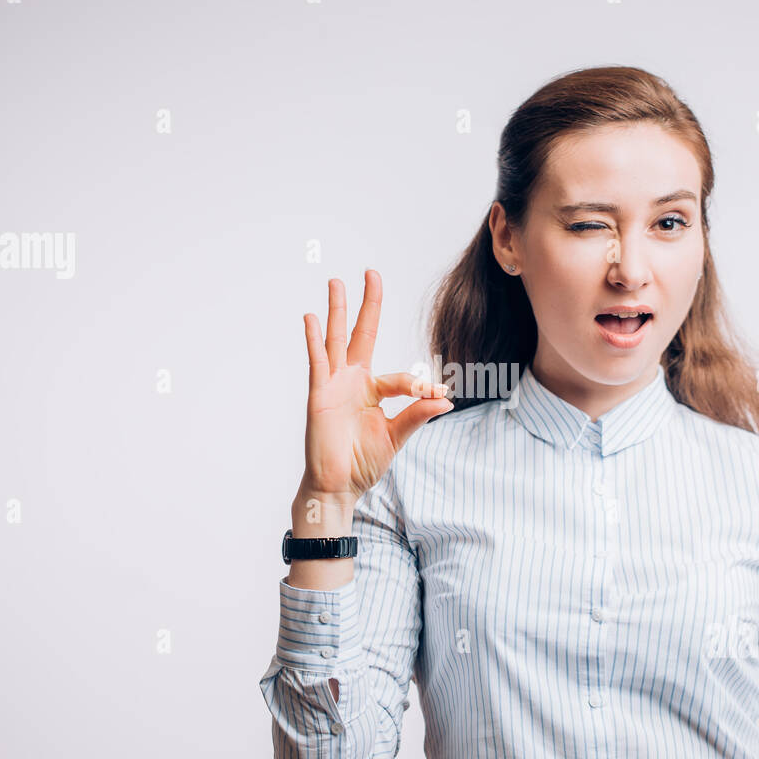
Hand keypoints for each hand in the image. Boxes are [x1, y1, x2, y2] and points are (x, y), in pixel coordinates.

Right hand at [299, 269, 452, 504]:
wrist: (338, 486)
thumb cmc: (363, 463)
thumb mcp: (396, 437)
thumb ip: (416, 414)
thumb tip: (446, 399)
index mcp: (372, 391)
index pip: (400, 378)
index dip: (420, 386)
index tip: (438, 395)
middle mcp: (353, 381)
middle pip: (361, 334)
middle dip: (368, 304)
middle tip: (371, 272)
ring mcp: (334, 385)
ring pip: (336, 339)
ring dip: (337, 310)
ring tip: (336, 282)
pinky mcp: (319, 395)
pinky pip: (318, 362)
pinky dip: (315, 340)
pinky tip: (312, 318)